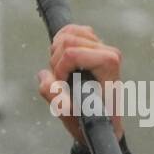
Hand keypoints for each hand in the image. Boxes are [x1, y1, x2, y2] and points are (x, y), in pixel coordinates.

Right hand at [37, 24, 124, 143]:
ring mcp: (103, 46)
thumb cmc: (91, 120)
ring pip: (67, 33)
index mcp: (108, 65)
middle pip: (67, 40)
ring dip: (57, 53)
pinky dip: (61, 41)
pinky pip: (72, 30)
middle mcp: (109, 52)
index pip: (71, 54)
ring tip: (62, 72)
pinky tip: (64, 59)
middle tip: (61, 80)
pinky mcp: (95, 45)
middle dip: (56, 61)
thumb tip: (44, 75)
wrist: (104, 123)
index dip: (59, 70)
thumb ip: (54, 94)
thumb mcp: (69, 114)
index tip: (63, 86)